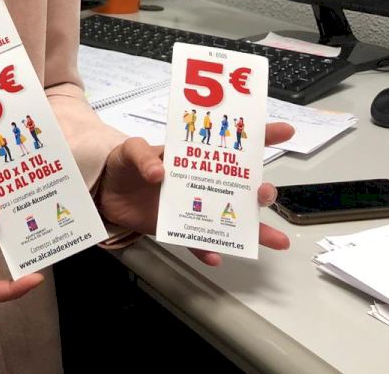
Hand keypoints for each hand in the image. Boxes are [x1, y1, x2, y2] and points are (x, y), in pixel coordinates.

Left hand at [96, 121, 295, 266]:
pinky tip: (216, 256)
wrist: (103, 192)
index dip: (259, 135)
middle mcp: (201, 182)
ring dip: (254, 228)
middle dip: (260, 190)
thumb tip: (159, 173)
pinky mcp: (177, 227)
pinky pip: (196, 240)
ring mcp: (192, 206)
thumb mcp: (130, 150)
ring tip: (276, 240)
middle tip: (262, 193)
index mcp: (195, 156)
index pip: (231, 143)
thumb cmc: (123, 163)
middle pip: (241, 185)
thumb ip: (142, 155)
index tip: (285, 132)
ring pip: (230, 218)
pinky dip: (207, 248)